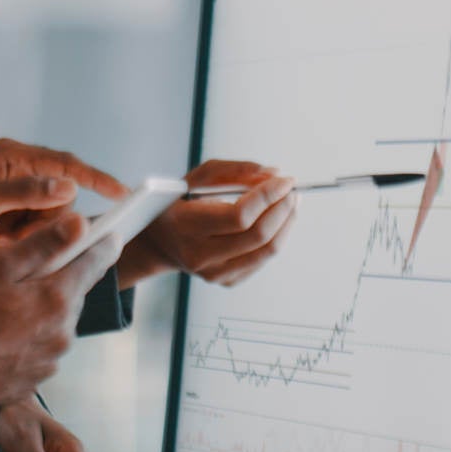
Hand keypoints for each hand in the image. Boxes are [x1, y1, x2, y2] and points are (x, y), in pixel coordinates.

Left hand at [0, 138, 127, 281]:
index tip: (121, 195)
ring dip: (36, 236)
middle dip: (52, 221)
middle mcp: (17, 175)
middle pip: (61, 198)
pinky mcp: (9, 223)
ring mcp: (13, 200)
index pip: (65, 164)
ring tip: (1, 242)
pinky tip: (1, 247)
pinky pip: (37, 234)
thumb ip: (23, 192)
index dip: (95, 178)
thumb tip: (67, 186)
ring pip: (51, 220)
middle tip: (18, 236)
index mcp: (11, 157)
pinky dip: (28, 245)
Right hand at [0, 213, 120, 409]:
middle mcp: (63, 332)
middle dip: (58, 279)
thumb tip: (81, 224)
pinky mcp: (33, 379)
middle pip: (73, 293)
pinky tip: (0, 334)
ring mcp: (50, 359)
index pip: (95, 264)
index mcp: (58, 299)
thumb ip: (44, 244)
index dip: (103, 245)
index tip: (112, 235)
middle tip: (27, 273)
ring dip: (41, 311)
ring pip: (56, 322)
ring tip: (4, 308)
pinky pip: (40, 348)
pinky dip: (28, 337)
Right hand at [117, 160, 297, 287]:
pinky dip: (276, 236)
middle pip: (258, 236)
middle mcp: (198, 255)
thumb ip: (234, 171)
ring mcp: (214, 273)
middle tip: (291, 191)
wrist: (159, 243)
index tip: (285, 180)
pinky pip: (262, 259)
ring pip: (266, 251)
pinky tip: (275, 220)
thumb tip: (273, 174)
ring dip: (286, 223)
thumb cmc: (178, 204)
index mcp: (185, 225)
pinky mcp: (227, 280)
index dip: (268, 196)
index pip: (238, 216)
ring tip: (290, 203)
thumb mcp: (197, 177)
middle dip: (282, 209)